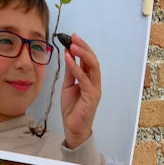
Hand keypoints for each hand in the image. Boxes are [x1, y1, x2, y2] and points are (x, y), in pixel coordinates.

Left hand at [60, 35, 101, 149]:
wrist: (73, 127)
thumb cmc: (73, 109)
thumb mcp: (68, 86)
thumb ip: (70, 72)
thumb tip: (68, 56)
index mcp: (90, 80)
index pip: (89, 60)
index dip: (82, 48)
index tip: (73, 37)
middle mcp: (95, 83)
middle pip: (93, 60)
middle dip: (84, 47)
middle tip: (74, 37)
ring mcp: (94, 89)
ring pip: (93, 67)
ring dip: (83, 54)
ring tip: (73, 45)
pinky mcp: (91, 96)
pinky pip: (84, 79)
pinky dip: (76, 67)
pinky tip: (68, 58)